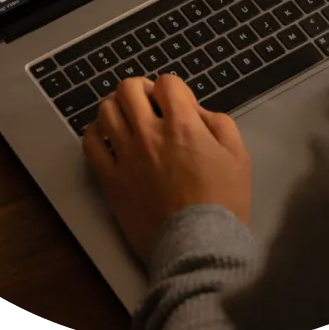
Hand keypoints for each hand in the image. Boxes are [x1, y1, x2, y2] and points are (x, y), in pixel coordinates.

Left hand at [83, 75, 251, 265]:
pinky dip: (95, 134)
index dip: (174, 89)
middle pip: (128, 88)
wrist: (199, 247)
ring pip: (106, 111)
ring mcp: (126, 157)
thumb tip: (198, 113)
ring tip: (127, 119)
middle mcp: (149, 134)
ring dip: (117, 107)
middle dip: (141, 90)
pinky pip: (90, 144)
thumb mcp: (238, 156)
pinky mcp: (111, 180)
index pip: (167, 82)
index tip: (179, 105)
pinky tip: (107, 139)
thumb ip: (219, 124)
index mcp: (182, 125)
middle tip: (149, 104)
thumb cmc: (222, 204)